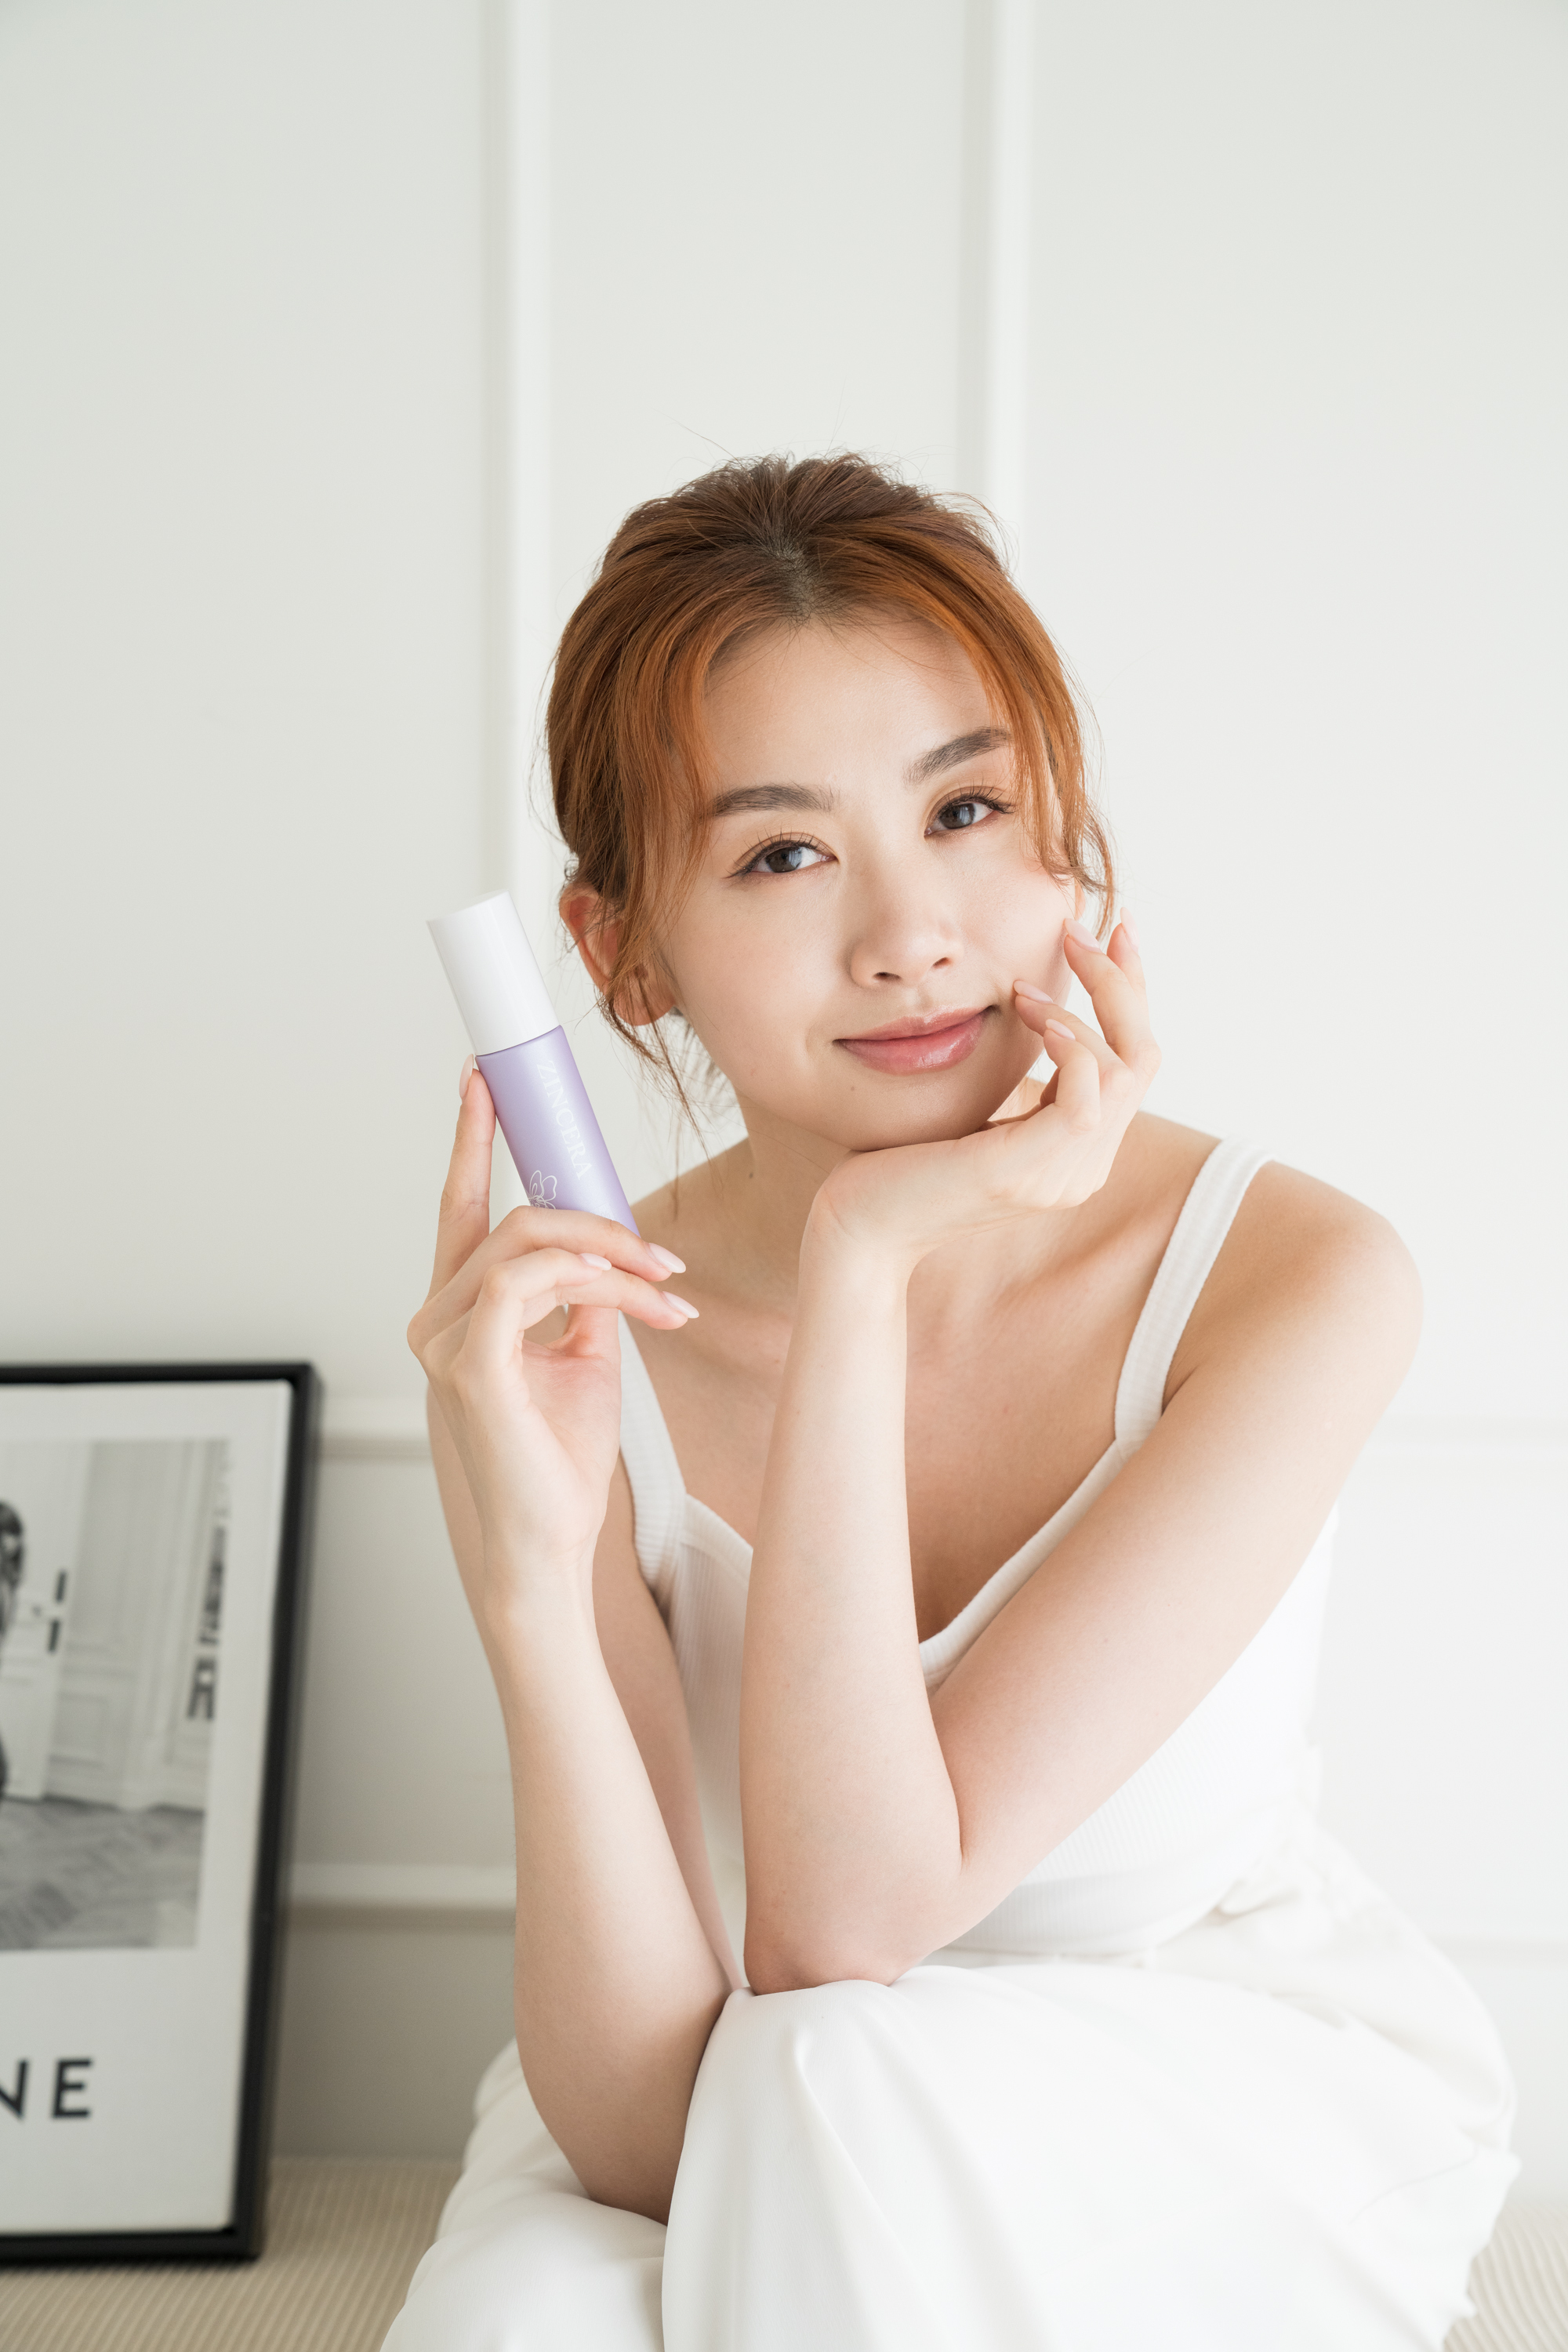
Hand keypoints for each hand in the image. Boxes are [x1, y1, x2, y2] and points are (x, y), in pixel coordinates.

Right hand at [407, 1066, 696, 1617]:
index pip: (461, 1208)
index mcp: (456, 1310)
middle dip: (600, 1222)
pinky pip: (526, 1283)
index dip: (471, 1138)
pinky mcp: (470, 1365)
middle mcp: (436, 1318)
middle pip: (517, 1220)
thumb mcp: (584, 1355)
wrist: (552, 1542)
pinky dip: (584, 1277)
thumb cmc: (558, 1460)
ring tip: (666, 1292)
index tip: (485, 1080)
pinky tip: (626, 1296)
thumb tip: (610, 1247)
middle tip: (664, 1257)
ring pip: (531, 1245)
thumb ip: (584, 1295)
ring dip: (611, 1256)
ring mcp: (443, 1341)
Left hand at [808, 914, 1158, 1273]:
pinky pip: (1087, 1095)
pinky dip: (1069, 1043)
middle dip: (1121, 983)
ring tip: (1024, 992)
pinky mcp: (1027, 1172)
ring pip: (1124, 1070)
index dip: (1130, 993)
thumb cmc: (899, 1164)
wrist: (858, 1229)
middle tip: (1080, 930)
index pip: (1132, 1064)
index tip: (1109, 933)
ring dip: (1082, 1010)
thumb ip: (1018, 1081)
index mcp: (1075, 1152)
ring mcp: (1061, 1175)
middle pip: (1143, 1058)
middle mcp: (1082, 1168)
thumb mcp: (974, 1109)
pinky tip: (1030, 1018)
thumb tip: (1034, 1007)